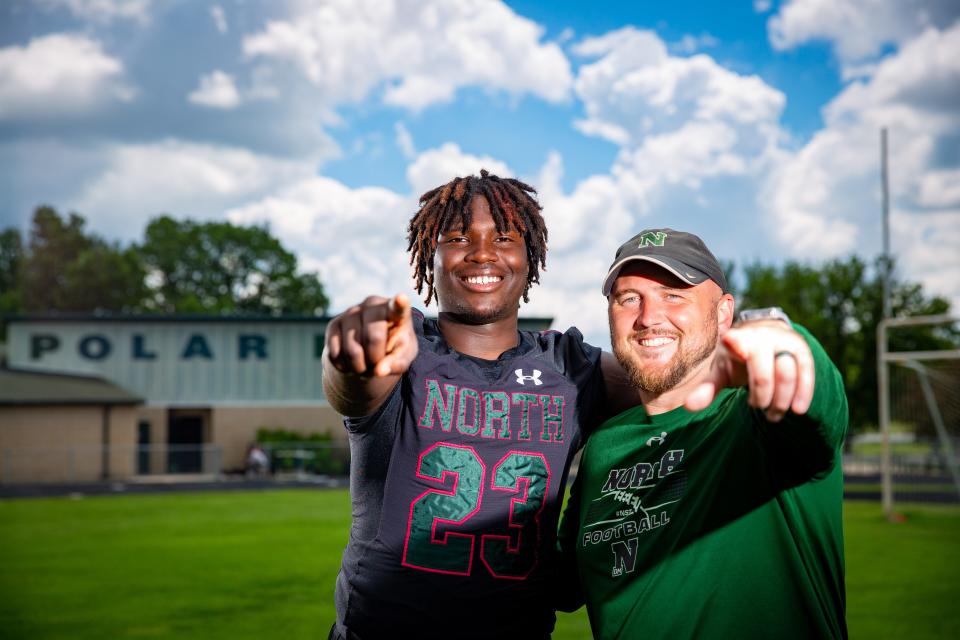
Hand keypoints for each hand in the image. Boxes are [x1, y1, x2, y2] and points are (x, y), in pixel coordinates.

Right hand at [325, 294, 416, 377]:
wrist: (370, 348)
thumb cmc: (393, 348)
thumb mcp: (402, 357)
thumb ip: (397, 364)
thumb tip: (379, 371)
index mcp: (394, 311)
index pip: (398, 307)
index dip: (399, 304)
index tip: (401, 299)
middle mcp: (372, 305)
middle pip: (373, 339)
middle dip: (376, 360)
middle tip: (378, 363)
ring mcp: (350, 312)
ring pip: (352, 351)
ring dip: (360, 368)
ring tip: (366, 363)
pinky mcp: (333, 324)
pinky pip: (335, 354)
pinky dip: (345, 367)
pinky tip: (351, 361)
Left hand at [684, 320, 814, 421]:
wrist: (766, 338)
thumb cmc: (738, 359)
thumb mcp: (721, 371)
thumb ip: (707, 388)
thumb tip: (688, 407)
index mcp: (736, 340)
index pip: (735, 342)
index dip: (735, 344)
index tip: (731, 342)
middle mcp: (761, 336)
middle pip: (763, 374)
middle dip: (761, 397)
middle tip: (755, 407)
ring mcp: (783, 341)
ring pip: (786, 374)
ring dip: (780, 401)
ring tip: (772, 415)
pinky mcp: (801, 350)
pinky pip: (806, 372)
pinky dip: (803, 393)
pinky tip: (797, 410)